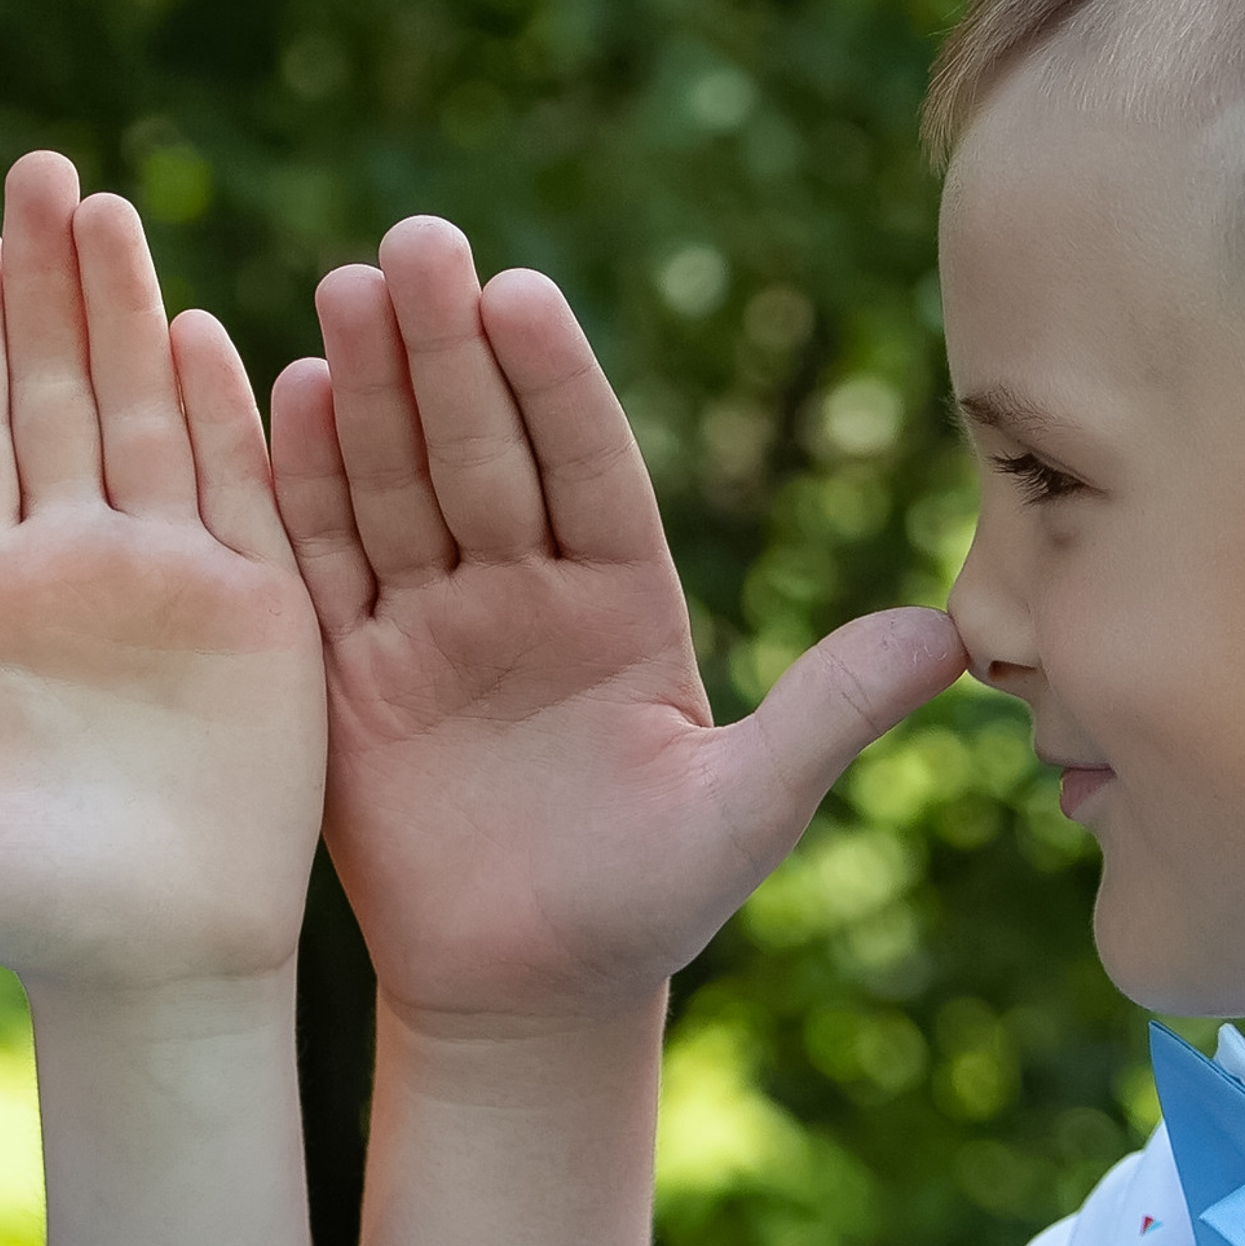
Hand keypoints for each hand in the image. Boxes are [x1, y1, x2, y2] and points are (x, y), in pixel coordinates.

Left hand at [0, 155, 325, 998]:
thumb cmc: (21, 906)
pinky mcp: (259, 616)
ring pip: (149, 417)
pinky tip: (209, 332)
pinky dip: (224, 415)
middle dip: (52, 284)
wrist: (154, 971)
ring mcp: (173, 582)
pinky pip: (242, 493)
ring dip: (133, 316)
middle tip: (41, 168)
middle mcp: (79, 568)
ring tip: (111, 210)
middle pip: (62, 395)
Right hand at [272, 221, 961, 1038]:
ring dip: (368, 388)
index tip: (522, 293)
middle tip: (416, 244)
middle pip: (481, 449)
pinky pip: (326, 561)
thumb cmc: (649, 907)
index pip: (587, 466)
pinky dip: (303, 482)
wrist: (525, 1001)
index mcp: (623, 600)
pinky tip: (286, 393)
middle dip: (445, 350)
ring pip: (395, 484)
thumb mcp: (751, 809)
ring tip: (345, 288)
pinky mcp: (351, 669)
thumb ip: (833, 711)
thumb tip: (958, 633)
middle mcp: (523, 588)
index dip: (553, 383)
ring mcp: (430, 622)